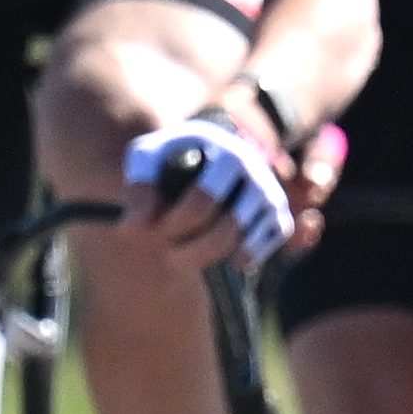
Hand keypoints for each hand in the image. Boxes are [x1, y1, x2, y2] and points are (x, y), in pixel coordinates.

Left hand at [120, 118, 293, 270]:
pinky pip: (263, 250)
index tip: (151, 230)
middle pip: (226, 230)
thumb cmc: (167, 158)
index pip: (202, 203)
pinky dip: (241, 259)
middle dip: (189, 252)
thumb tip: (134, 228)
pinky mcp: (278, 216)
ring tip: (183, 257)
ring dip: (208, 260)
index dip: (171, 225)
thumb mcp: (144, 160)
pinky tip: (216, 257)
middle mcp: (257, 174)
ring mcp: (270, 196)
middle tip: (167, 256)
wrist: (198, 153)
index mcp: (228, 155)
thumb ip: (138, 188)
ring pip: (244, 246)